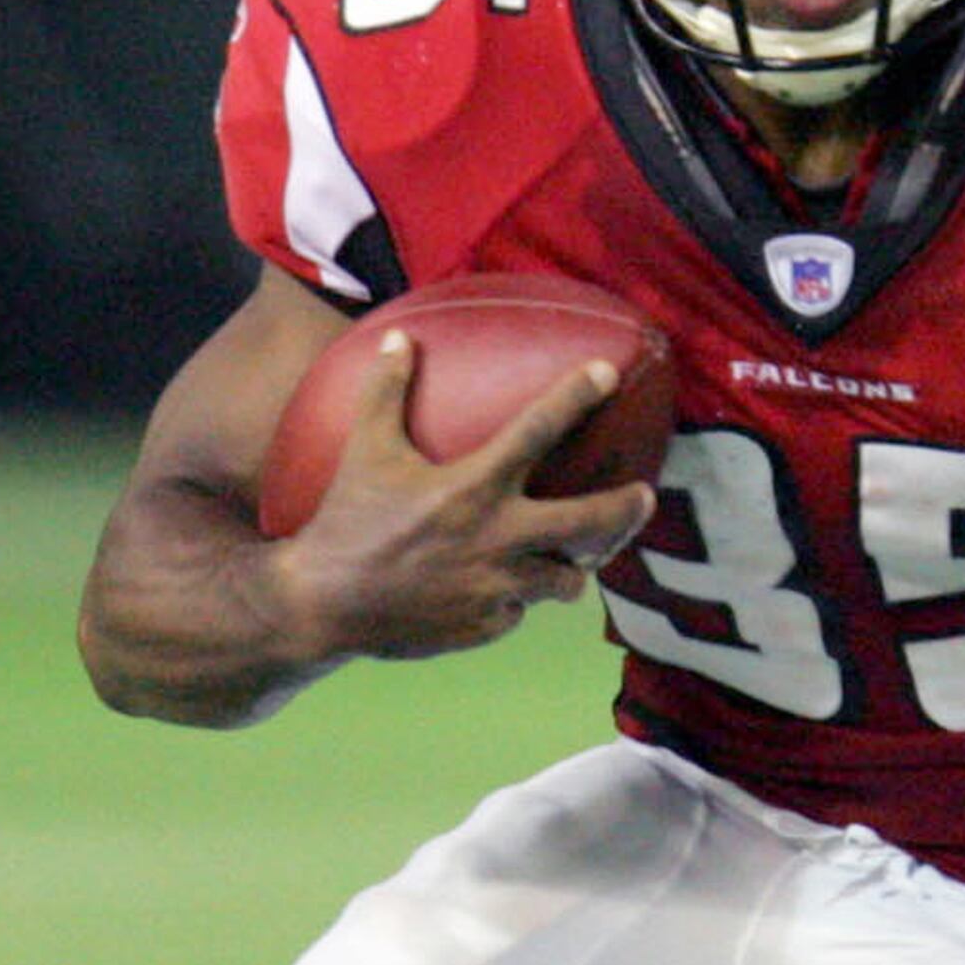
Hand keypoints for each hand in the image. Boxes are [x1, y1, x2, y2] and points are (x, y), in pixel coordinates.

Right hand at [270, 332, 656, 660]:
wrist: (319, 605)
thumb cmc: (345, 520)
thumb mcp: (363, 451)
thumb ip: (385, 393)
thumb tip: (399, 338)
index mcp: (471, 487)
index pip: (536, 431)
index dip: (575, 397)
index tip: (608, 374)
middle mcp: (495, 537)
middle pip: (588, 522)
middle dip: (626, 510)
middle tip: (644, 497)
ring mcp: (496, 587)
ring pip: (564, 579)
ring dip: (569, 566)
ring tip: (572, 556)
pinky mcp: (488, 626)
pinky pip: (521, 611)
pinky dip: (516, 600)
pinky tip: (500, 591)